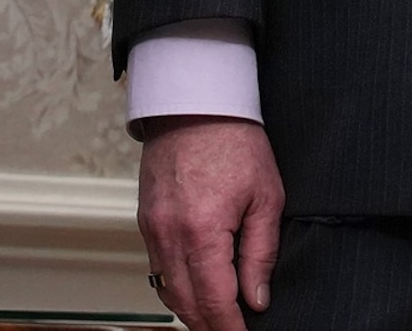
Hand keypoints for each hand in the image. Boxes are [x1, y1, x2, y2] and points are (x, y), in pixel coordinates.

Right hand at [138, 116, 283, 330]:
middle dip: (211, 327)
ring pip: (167, 291)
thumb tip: (257, 299)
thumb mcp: (265, 196)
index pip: (215, 301)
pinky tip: (196, 291)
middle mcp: (169, 236)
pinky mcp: (145, 221)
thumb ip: (261, 253)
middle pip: (186, 305)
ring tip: (218, 320)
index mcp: (203, 231)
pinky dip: (176, 288)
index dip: (231, 329)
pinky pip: (157, 269)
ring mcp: (152, 230)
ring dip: (192, 312)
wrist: (195, 104)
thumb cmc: (235, 142)